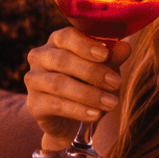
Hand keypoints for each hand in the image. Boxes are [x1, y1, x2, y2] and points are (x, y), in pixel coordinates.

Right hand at [24, 28, 130, 147]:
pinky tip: (95, 115)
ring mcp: (33, 80)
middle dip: (92, 72)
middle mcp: (40, 57)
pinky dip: (78, 110)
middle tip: (116, 83)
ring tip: (111, 103)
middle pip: (62, 60)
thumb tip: (125, 47)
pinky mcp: (33, 104)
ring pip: (59, 84)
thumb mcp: (104, 70)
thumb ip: (112, 58)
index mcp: (56, 41)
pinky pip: (55, 105)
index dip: (85, 44)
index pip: (66, 36)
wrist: (73, 120)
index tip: (105, 54)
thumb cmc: (89, 85)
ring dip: (88, 94)